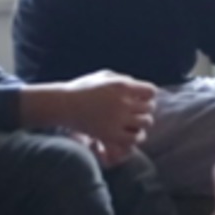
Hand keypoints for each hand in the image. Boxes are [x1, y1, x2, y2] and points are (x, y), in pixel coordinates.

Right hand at [25, 72, 155, 160]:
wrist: (64, 105)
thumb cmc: (82, 88)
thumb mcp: (103, 76)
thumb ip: (123, 79)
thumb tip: (139, 87)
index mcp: (121, 86)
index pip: (151, 92)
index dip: (147, 95)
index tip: (140, 98)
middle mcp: (122, 102)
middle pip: (149, 108)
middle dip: (144, 109)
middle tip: (134, 112)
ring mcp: (117, 119)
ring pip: (146, 122)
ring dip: (141, 123)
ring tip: (133, 123)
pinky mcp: (110, 134)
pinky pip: (135, 138)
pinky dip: (137, 136)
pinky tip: (131, 133)